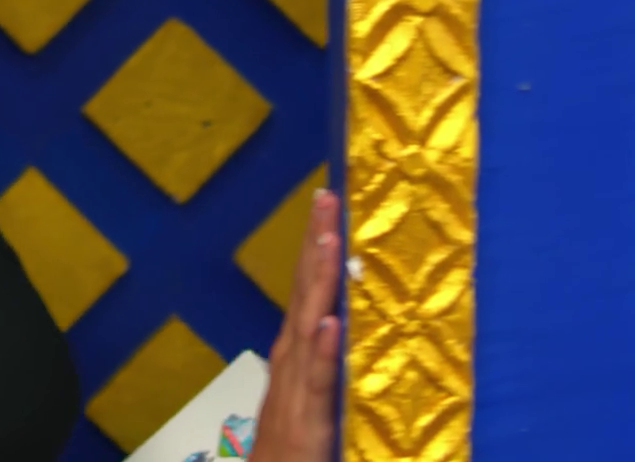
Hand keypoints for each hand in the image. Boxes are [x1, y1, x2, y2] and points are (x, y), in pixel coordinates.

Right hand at [250, 188, 342, 461]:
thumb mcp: (310, 394)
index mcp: (296, 354)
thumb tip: (343, 317)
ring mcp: (296, 392)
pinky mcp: (308, 424)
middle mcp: (292, 363)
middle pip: (304, 294)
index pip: (306, 289)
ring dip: (318, 285)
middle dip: (314, 245)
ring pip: (308, 329)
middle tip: (327, 198)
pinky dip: (320, 353)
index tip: (328, 205)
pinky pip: (318, 385)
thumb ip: (325, 360)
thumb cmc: (292, 448)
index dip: (315, 247)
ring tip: (329, 242)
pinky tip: (328, 325)